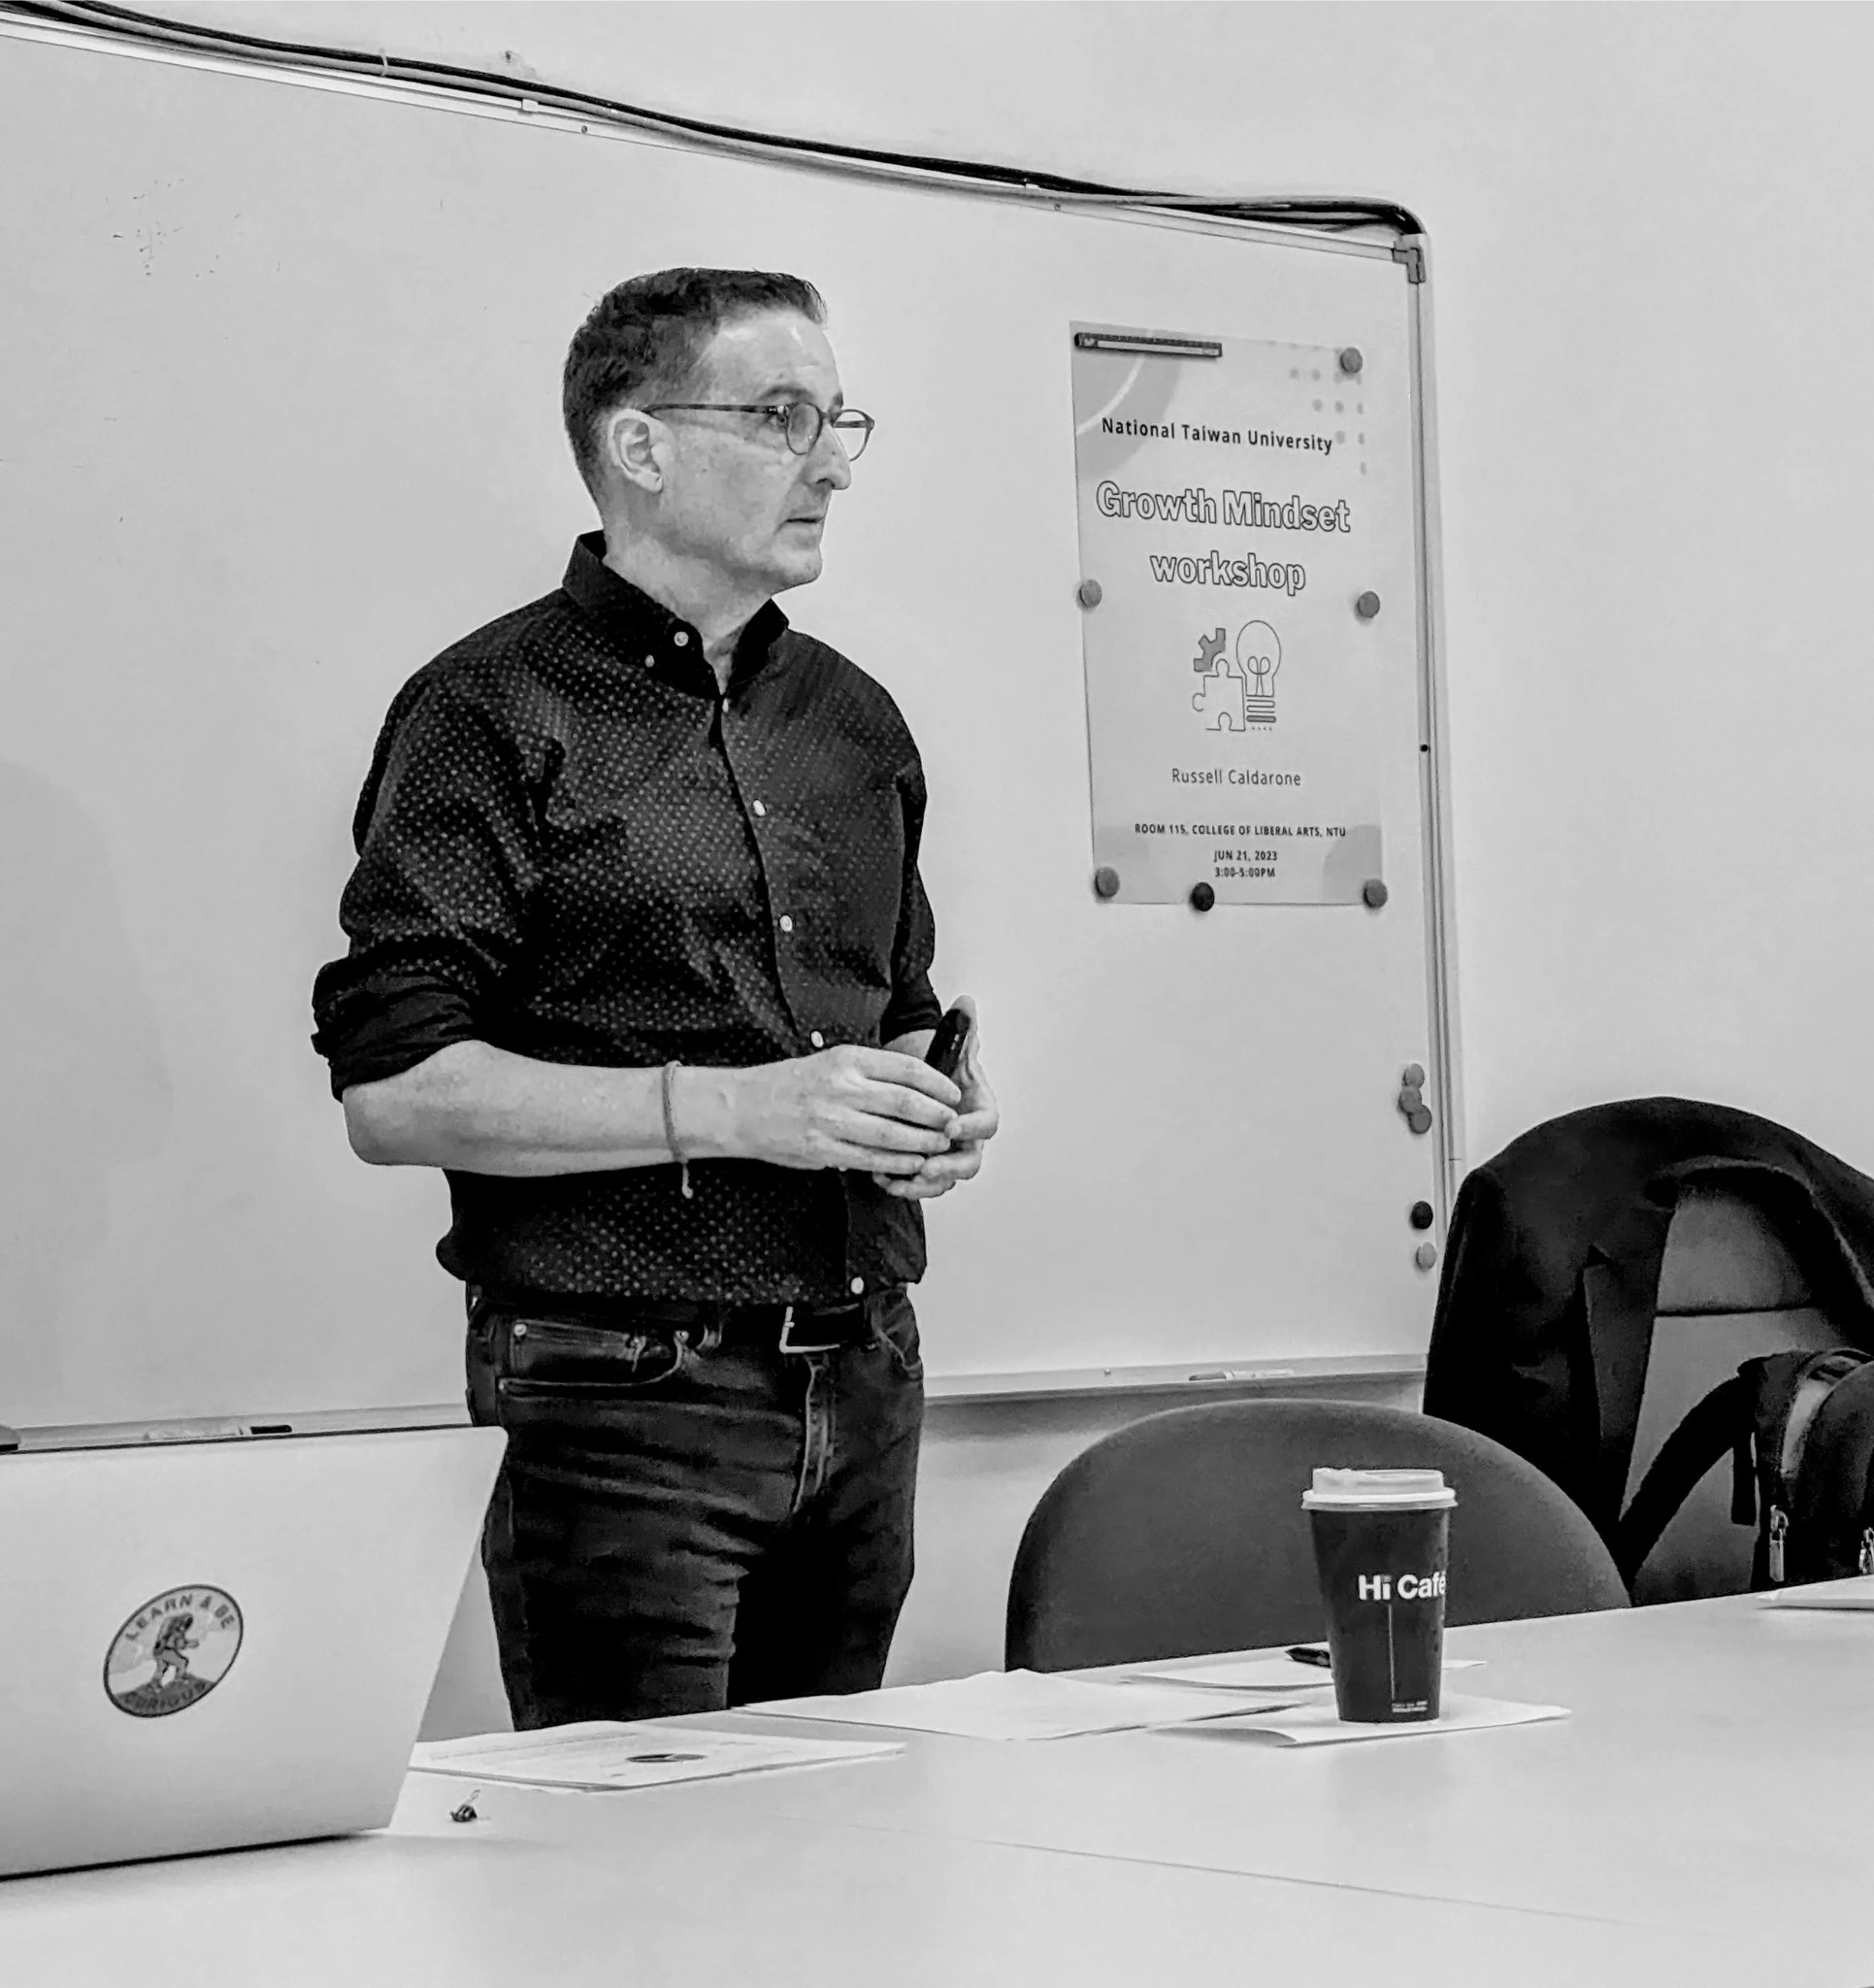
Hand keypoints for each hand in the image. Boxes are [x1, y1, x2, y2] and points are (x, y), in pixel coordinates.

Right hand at [727, 1044, 960, 1173]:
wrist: (742, 1107)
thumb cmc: (787, 1084)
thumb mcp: (830, 1062)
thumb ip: (869, 1072)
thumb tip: (914, 1086)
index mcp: (847, 1059)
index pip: (907, 1068)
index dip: (937, 1083)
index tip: (952, 1093)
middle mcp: (841, 1088)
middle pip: (907, 1103)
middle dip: (937, 1116)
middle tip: (952, 1124)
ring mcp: (831, 1121)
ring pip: (893, 1135)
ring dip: (923, 1143)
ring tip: (938, 1146)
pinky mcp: (822, 1150)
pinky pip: (871, 1160)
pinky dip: (897, 1163)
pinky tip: (911, 1163)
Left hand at [875, 995, 998, 1199]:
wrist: (911, 1080)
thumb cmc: (931, 1066)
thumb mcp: (945, 1045)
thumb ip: (959, 1028)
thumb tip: (967, 1005)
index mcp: (977, 1108)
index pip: (986, 1123)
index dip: (971, 1127)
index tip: (951, 1124)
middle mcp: (966, 1135)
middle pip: (970, 1160)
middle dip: (949, 1167)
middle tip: (927, 1166)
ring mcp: (947, 1153)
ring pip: (946, 1180)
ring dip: (925, 1184)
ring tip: (901, 1178)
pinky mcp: (926, 1164)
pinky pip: (922, 1184)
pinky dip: (905, 1185)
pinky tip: (884, 1178)